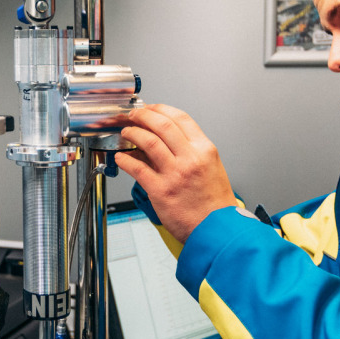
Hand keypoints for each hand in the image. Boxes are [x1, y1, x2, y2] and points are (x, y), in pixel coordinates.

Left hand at [114, 104, 237, 243]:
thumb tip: (166, 139)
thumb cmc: (215, 204)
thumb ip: (191, 152)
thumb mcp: (212, 168)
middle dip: (143, 115)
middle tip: (133, 116)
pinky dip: (125, 159)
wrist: (218, 230)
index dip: (161, 109)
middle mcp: (191, 159)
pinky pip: (138, 168)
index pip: (181, 118)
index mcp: (205, 150)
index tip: (150, 108)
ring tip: (126, 133)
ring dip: (132, 133)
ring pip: (148, 142)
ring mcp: (175, 174)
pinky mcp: (161, 191)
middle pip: (162, 125)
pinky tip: (121, 157)